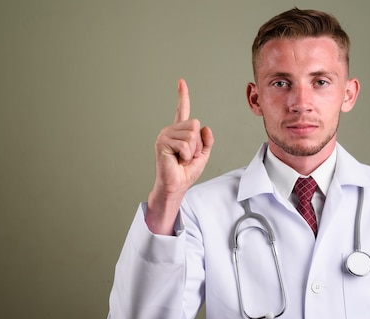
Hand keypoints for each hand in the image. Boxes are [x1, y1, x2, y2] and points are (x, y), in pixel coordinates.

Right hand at [146, 79, 214, 233]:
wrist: (175, 186)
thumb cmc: (185, 172)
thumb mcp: (203, 155)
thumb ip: (207, 141)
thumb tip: (205, 128)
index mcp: (179, 132)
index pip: (182, 110)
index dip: (183, 96)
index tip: (181, 82)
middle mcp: (171, 130)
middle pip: (195, 124)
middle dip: (198, 143)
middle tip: (188, 156)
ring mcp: (165, 135)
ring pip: (191, 134)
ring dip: (192, 151)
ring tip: (182, 159)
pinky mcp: (163, 142)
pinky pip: (185, 144)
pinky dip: (186, 155)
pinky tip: (177, 160)